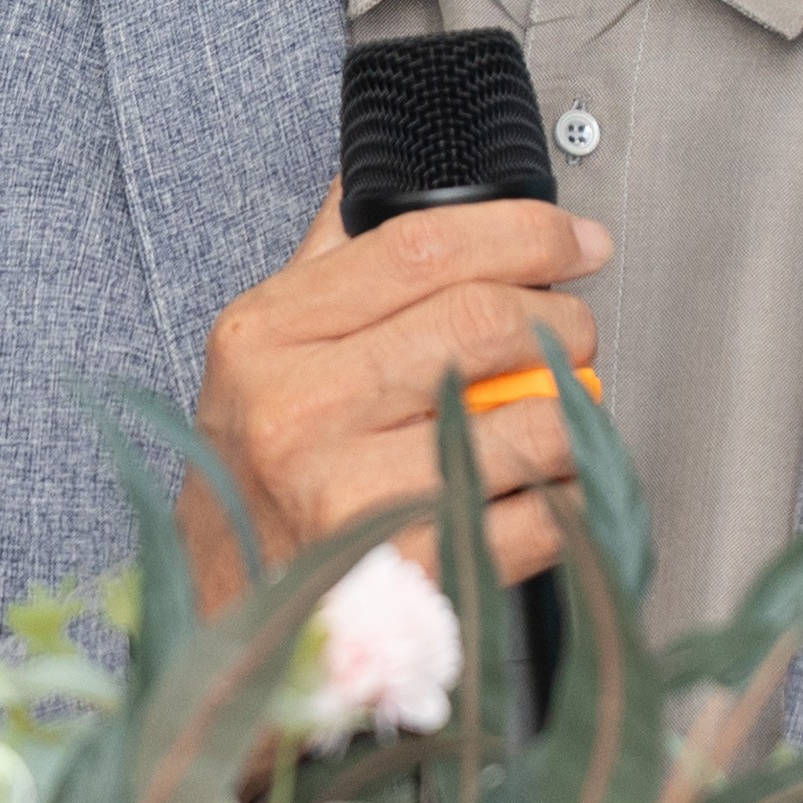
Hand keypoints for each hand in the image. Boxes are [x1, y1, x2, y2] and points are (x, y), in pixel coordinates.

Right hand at [188, 192, 609, 588]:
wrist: (227, 622)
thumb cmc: (254, 483)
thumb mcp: (261, 355)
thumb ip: (328, 264)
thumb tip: (376, 179)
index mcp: (267, 337)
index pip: (420, 247)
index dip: (522, 232)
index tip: (575, 240)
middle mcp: (299, 412)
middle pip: (484, 321)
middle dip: (560, 318)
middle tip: (572, 331)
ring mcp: (353, 495)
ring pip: (532, 417)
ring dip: (574, 410)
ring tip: (556, 414)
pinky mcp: (412, 570)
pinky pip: (543, 513)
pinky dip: (570, 492)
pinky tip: (546, 486)